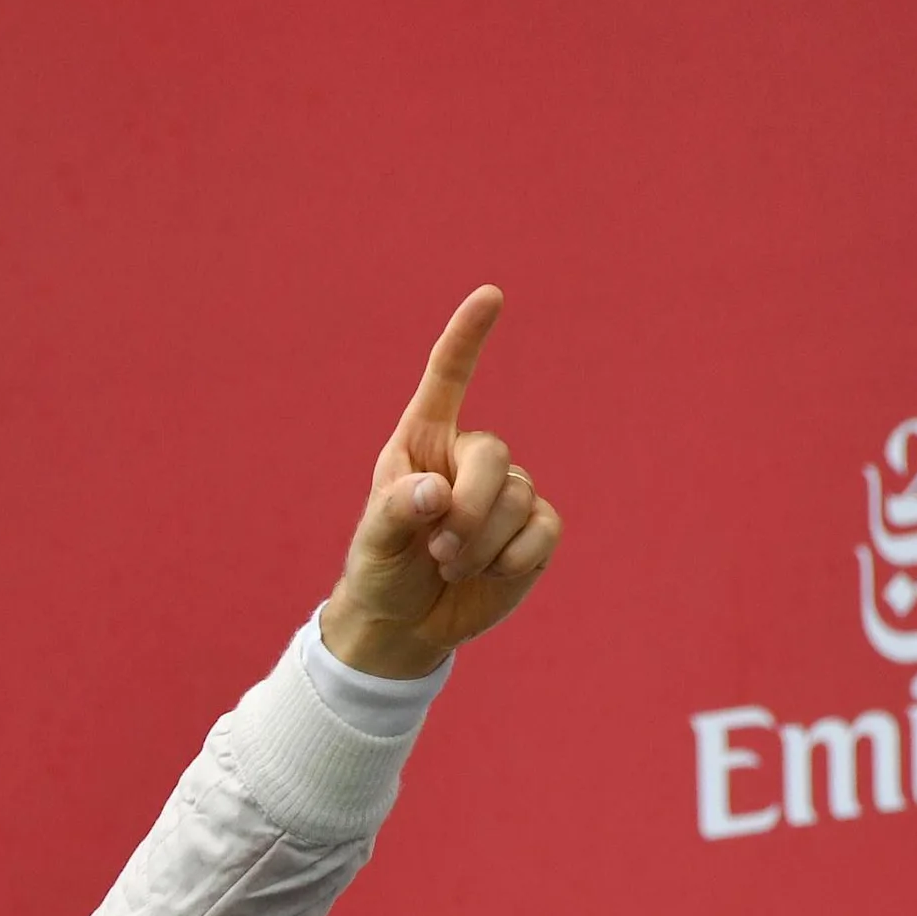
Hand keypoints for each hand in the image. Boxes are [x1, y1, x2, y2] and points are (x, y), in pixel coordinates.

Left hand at [319, 286, 563, 677]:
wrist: (407, 621)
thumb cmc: (381, 569)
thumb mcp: (372, 543)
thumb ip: (394, 513)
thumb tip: (435, 493)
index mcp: (423, 443)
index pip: (447, 380)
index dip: (467, 338)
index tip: (490, 295)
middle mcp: (469, 458)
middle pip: (494, 455)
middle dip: (472, 507)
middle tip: (439, 550)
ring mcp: (508, 491)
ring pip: (520, 498)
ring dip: (482, 544)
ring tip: (449, 565)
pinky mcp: (535, 529)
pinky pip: (544, 530)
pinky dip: (513, 559)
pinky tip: (487, 574)